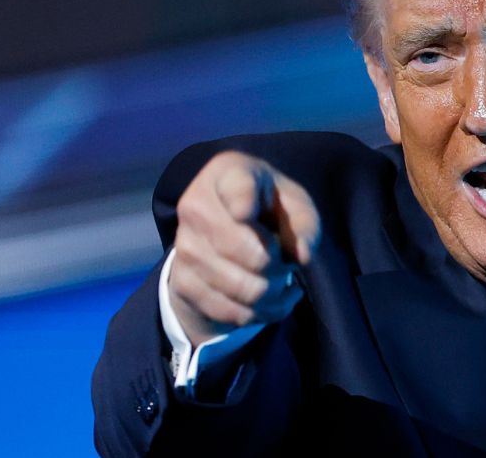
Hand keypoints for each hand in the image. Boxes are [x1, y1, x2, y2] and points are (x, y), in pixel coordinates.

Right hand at [167, 151, 319, 346]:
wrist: (223, 229)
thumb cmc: (268, 208)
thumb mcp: (294, 204)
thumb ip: (304, 224)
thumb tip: (301, 256)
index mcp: (227, 172)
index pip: (236, 188)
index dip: (242, 203)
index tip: (245, 214)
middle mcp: (196, 205)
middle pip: (250, 252)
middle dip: (280, 266)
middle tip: (284, 262)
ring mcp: (184, 245)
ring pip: (244, 288)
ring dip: (272, 292)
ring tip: (279, 281)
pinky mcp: (181, 281)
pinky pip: (231, 311)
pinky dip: (258, 313)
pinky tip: (267, 299)